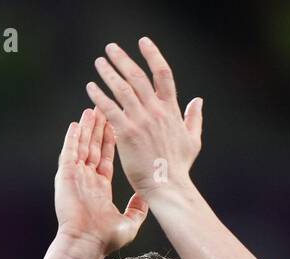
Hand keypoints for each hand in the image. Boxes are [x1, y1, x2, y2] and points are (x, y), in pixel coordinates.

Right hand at [54, 106, 148, 257]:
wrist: (86, 244)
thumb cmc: (105, 239)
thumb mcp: (129, 222)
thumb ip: (137, 209)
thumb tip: (144, 198)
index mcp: (100, 188)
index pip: (106, 158)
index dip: (110, 141)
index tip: (115, 125)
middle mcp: (87, 179)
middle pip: (94, 147)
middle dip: (99, 128)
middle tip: (104, 109)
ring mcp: (76, 177)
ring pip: (82, 146)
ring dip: (87, 128)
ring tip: (92, 109)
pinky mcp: (66, 176)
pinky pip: (69, 153)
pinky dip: (72, 138)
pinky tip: (76, 124)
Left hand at [85, 37, 202, 199]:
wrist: (168, 186)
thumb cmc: (179, 167)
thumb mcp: (193, 140)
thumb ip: (194, 118)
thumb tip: (198, 100)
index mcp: (172, 110)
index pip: (163, 74)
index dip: (153, 55)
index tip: (143, 41)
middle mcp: (156, 111)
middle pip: (137, 77)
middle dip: (123, 59)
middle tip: (110, 49)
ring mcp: (141, 121)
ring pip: (122, 89)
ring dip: (109, 73)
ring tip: (100, 62)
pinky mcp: (126, 133)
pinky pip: (109, 109)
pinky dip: (99, 96)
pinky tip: (90, 88)